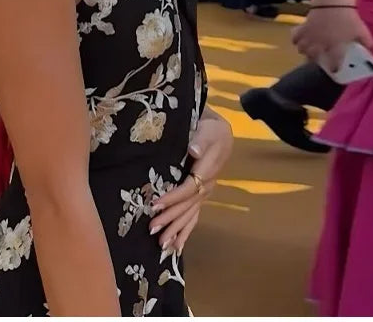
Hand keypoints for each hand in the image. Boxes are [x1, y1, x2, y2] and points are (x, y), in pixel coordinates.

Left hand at [149, 107, 232, 254]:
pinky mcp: (201, 195)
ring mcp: (205, 192)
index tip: (155, 205)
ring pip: (191, 214)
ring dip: (177, 229)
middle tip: (152, 230)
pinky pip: (195, 215)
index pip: (188, 188)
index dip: (173, 198)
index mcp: (207, 170)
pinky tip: (178, 245)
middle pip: (188, 205)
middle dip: (171, 219)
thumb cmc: (210, 128)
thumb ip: (201, 139)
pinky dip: (186, 230)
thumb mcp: (208, 128)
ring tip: (163, 245)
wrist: (220, 131)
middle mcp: (207, 185)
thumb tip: (194, 151)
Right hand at [292, 7, 372, 71]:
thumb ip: (366, 40)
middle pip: (313, 58)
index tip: (335, 69)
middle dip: (315, 60)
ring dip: (305, 51)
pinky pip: (295, 37)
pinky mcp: (303, 28)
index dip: (334, 68)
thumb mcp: (361, 30)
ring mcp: (310, 37)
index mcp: (336, 48)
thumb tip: (370, 46)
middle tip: (319, 58)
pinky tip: (299, 39)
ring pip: (302, 49)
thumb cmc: (348, 18)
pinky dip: (296, 39)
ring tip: (308, 50)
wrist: (333, 3)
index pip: (334, 63)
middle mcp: (321, 45)